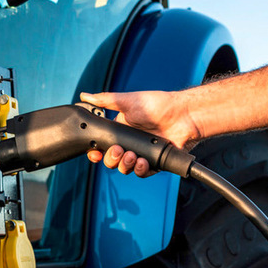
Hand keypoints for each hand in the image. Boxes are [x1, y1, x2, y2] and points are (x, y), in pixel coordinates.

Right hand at [79, 90, 198, 177]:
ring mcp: (142, 153)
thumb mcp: (126, 100)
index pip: (103, 146)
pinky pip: (142, 172)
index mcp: (120, 130)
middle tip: (118, 151)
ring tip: (133, 155)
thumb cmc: (157, 105)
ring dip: (125, 165)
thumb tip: (84, 95)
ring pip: (125, 168)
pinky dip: (140, 169)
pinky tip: (142, 161)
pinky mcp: (155, 162)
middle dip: (111, 159)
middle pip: (112, 160)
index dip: (96, 153)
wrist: (183, 115)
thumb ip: (104, 100)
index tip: (95, 154)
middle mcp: (130, 143)